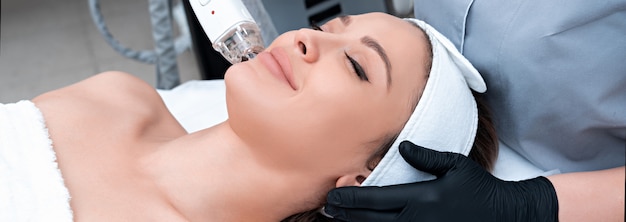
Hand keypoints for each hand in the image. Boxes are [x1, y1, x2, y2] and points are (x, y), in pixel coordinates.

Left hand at [324, 141, 558, 221]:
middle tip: (327, 208)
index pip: (376, 199)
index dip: (351, 198)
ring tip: (338, 220)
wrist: (506, 214)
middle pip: (372, 219)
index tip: (332, 196)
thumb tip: (402, 148)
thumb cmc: (480, 187)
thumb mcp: (455, 165)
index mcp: (422, 198)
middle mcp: (418, 219)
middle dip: (346, 215)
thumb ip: (426, 157)